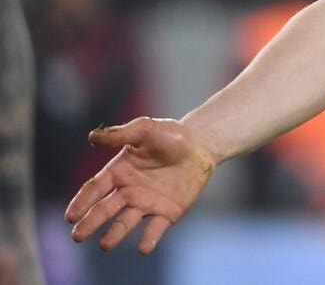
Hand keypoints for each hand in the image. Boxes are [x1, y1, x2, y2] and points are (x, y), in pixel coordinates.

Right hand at [64, 117, 215, 253]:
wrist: (200, 146)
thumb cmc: (169, 136)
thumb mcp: (145, 129)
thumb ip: (121, 134)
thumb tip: (92, 136)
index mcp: (118, 173)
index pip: (95, 189)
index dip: (82, 202)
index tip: (70, 216)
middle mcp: (128, 192)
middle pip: (105, 210)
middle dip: (91, 223)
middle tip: (78, 236)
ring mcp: (146, 204)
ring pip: (126, 222)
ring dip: (115, 234)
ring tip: (105, 245)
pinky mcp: (166, 213)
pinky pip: (155, 228)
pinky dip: (148, 239)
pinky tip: (143, 248)